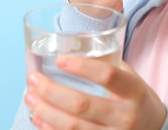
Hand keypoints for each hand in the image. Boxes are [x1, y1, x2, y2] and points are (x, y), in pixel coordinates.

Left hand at [24, 58, 166, 129]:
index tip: (59, 59)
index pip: (107, 76)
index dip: (82, 67)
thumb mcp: (133, 80)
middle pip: (83, 105)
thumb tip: (75, 47)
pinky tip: (38, 118)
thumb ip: (110, 66)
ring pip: (73, 127)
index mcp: (134, 92)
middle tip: (33, 79)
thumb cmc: (137, 101)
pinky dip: (50, 129)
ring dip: (45, 112)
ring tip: (30, 97)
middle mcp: (125, 117)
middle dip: (52, 92)